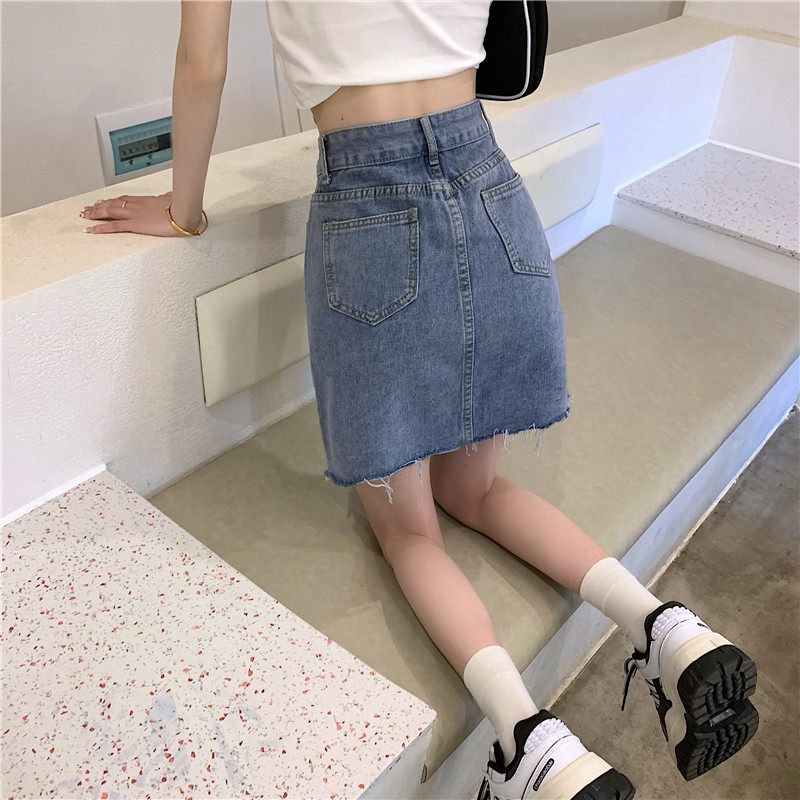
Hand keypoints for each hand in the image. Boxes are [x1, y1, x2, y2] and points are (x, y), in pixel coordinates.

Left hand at [80, 191, 202, 236]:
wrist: (183, 213)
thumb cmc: (180, 207)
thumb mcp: (173, 199)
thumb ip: (169, 196)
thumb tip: (171, 193)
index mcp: (143, 200)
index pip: (122, 199)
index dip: (110, 200)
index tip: (102, 202)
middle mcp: (135, 205)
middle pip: (111, 204)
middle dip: (98, 206)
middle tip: (87, 210)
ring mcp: (133, 215)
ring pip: (108, 212)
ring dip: (95, 214)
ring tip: (85, 216)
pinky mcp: (135, 225)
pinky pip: (114, 226)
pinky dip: (101, 227)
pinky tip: (91, 229)